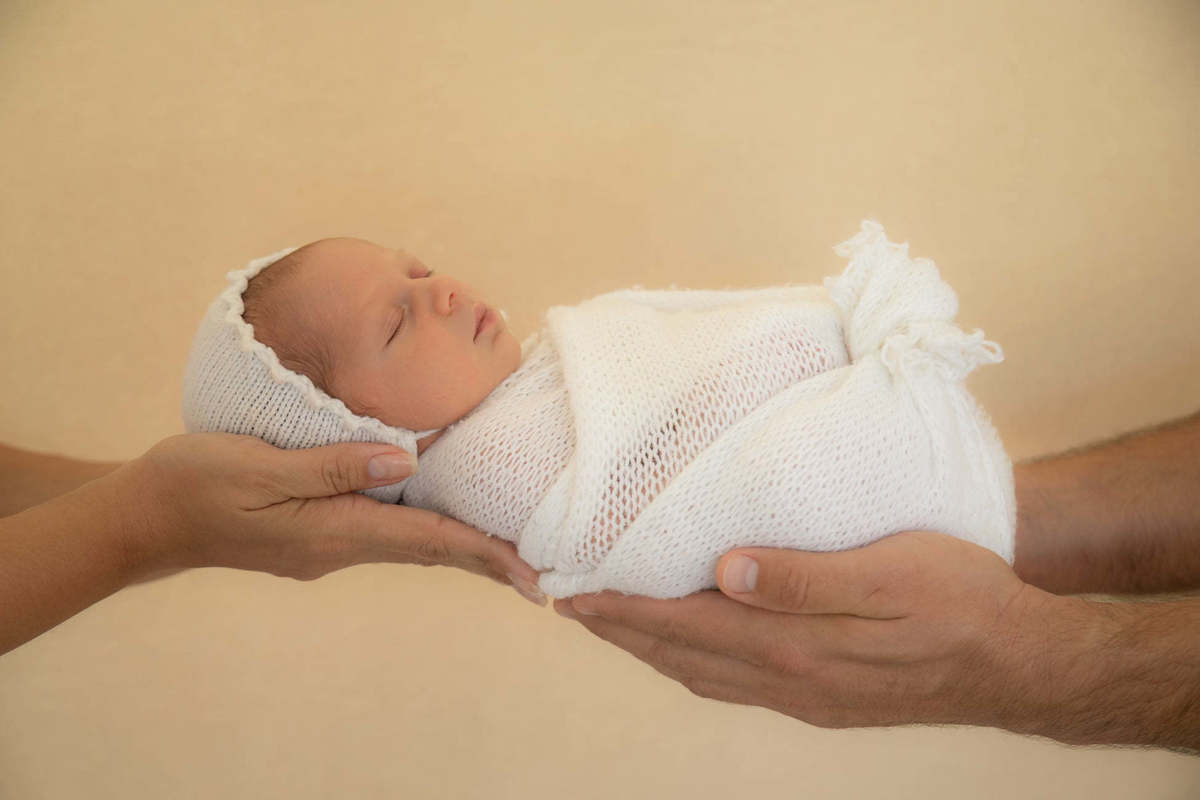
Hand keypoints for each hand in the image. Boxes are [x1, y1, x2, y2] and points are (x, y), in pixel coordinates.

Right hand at [121, 433, 543, 602]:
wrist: (143, 518)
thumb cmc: (194, 482)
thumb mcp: (260, 466)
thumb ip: (333, 464)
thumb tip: (404, 460)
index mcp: (332, 531)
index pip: (428, 543)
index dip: (485, 554)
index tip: (532, 575)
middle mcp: (338, 546)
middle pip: (430, 550)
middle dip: (486, 558)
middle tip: (541, 572)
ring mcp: (327, 545)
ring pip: (411, 543)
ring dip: (459, 545)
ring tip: (507, 544)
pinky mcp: (316, 533)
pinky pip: (386, 530)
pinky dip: (424, 527)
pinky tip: (438, 513)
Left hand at [554, 531, 1076, 731]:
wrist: (1015, 664)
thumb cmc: (959, 600)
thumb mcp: (889, 572)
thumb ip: (804, 577)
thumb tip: (722, 571)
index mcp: (796, 645)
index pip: (685, 624)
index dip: (625, 607)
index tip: (575, 589)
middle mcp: (789, 680)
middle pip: (682, 656)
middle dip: (622, 629)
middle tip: (571, 602)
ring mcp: (805, 698)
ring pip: (704, 676)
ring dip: (651, 649)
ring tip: (613, 622)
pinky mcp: (823, 702)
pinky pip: (735, 687)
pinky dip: (693, 666)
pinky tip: (689, 651)